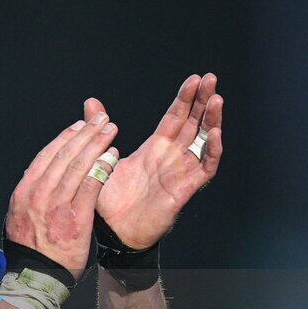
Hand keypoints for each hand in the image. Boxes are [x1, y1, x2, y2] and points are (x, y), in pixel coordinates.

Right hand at [5, 103, 119, 277]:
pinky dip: (103, 167)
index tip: (78, 125)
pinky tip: (113, 156)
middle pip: (65, 154)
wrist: (37, 277)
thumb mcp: (18, 217)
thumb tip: (37, 177)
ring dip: (97, 143)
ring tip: (110, 130)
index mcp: (24, 191)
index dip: (65, 137)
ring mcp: (57, 204)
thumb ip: (30, 196)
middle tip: (100, 119)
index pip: (47, 156)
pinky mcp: (76, 217)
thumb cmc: (31, 249)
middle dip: (85, 133)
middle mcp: (39, 193)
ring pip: (79, 164)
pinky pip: (92, 185)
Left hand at [94, 74, 223, 248]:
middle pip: (194, 122)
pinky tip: (214, 134)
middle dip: (203, 100)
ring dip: (212, 120)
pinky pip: (205, 167)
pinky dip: (212, 150)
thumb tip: (91, 102)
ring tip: (216, 99)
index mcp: (156, 146)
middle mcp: (172, 155)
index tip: (193, 78)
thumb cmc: (111, 198)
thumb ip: (100, 130)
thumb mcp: (103, 157)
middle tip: (211, 78)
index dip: (185, 98)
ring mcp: (182, 170)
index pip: (175, 116)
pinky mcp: (187, 187)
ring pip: (204, 140)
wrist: (114, 230)